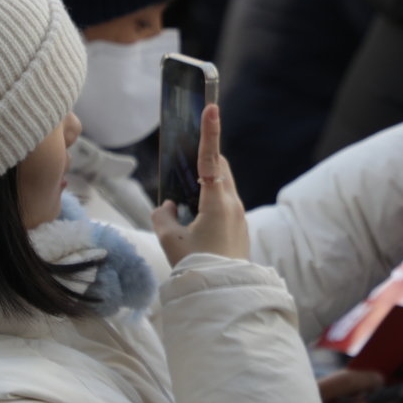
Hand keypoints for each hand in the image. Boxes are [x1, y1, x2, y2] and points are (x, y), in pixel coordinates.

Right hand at [152, 104, 249, 264]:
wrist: (223, 294)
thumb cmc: (197, 266)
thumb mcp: (169, 241)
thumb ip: (164, 216)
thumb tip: (170, 207)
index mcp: (217, 203)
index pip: (211, 160)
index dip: (209, 132)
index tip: (211, 107)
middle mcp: (232, 204)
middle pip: (220, 167)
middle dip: (204, 156)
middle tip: (185, 150)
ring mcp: (239, 215)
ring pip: (223, 185)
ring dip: (206, 180)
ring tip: (184, 189)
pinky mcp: (239, 226)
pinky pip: (224, 201)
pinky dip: (210, 197)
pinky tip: (193, 211)